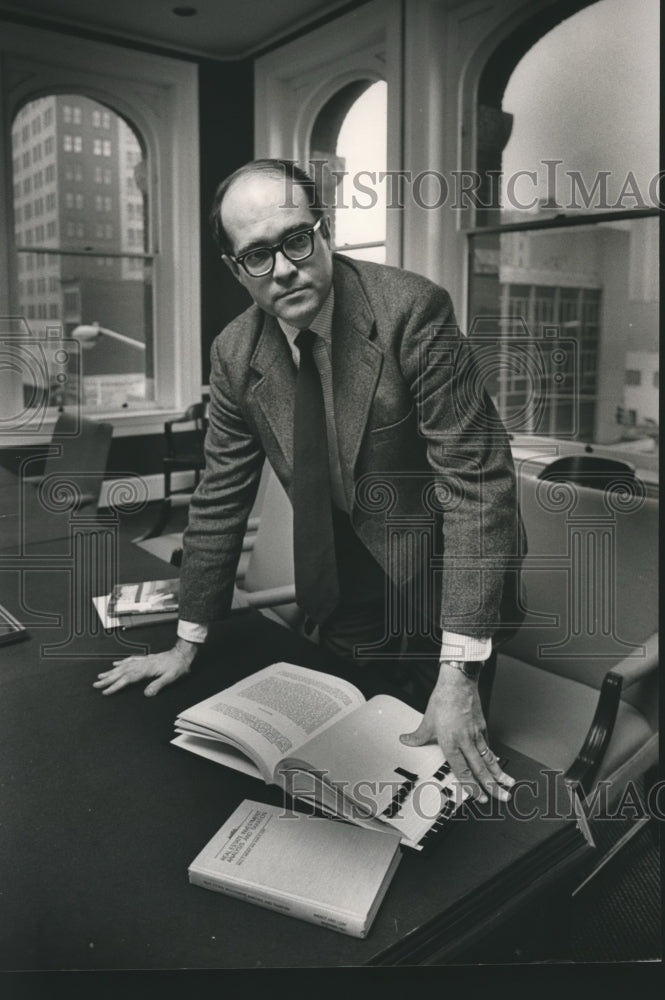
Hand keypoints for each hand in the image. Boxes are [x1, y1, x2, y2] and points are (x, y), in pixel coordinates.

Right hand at [92, 638, 198, 696]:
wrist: (183, 653)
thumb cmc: (178, 665)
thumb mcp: (171, 677)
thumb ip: (158, 685)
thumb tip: (147, 694)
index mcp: (146, 669)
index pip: (127, 679)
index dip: (115, 686)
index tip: (106, 691)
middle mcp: (142, 664)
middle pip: (121, 672)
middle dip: (108, 679)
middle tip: (96, 684)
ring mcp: (143, 661)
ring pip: (123, 666)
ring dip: (111, 672)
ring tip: (101, 676)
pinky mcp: (145, 659)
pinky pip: (130, 660)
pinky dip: (121, 662)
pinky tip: (116, 664)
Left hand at [399, 663, 514, 802]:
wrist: (458, 682)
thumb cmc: (443, 699)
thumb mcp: (427, 720)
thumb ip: (418, 735)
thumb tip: (406, 740)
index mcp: (451, 742)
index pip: (462, 769)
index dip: (471, 785)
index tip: (479, 797)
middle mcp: (465, 741)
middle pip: (480, 768)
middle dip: (492, 785)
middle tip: (502, 797)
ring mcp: (476, 734)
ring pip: (488, 758)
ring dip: (499, 773)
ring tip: (509, 784)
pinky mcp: (482, 726)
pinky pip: (488, 745)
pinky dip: (493, 756)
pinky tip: (497, 763)